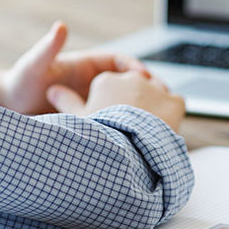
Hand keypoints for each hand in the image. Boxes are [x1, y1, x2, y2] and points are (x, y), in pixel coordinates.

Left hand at [1, 21, 150, 114]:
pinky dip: (126, 129)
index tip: (145, 78)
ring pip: (125, 105)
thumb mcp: (36, 64)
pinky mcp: (91, 121)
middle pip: (129, 83)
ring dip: (140, 111)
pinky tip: (134, 141)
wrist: (9, 109)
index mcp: (87, 65)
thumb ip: (49, 47)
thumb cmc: (20, 82)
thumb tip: (60, 26)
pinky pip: (114, 123)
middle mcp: (94, 83)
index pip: (121, 62)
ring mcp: (93, 102)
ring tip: (155, 123)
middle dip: (147, 90)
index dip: (136, 68)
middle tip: (163, 101)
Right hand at [48, 70, 186, 131]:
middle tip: (129, 125)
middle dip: (133, 101)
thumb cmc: (101, 134)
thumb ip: (65, 101)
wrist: (129, 149)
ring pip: (156, 91)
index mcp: (107, 79)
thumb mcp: (77, 117)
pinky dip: (172, 113)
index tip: (111, 117)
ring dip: (154, 105)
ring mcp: (155, 88)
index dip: (110, 102)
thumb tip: (52, 91)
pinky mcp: (174, 101)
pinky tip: (165, 125)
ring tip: (148, 126)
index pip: (110, 86)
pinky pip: (176, 102)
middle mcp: (132, 78)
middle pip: (134, 87)